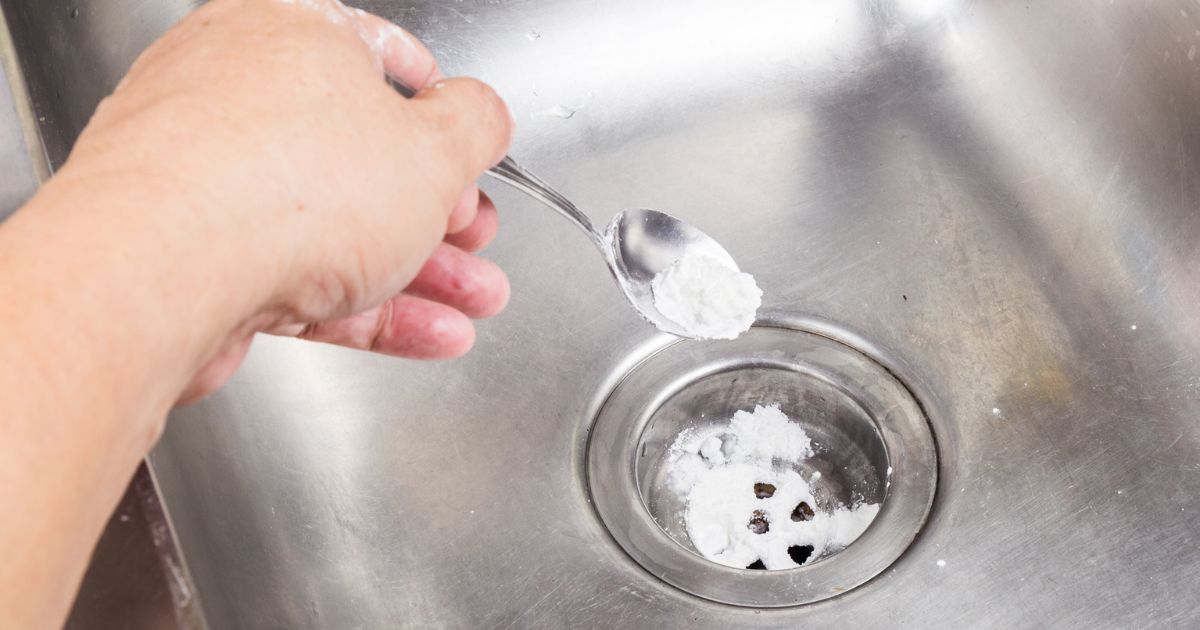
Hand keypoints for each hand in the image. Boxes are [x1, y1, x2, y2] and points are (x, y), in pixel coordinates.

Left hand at [53, 0, 513, 402]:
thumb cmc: (282, 188)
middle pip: (361, 155)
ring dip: (418, 270)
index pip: (378, 54)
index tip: (465, 142)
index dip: (439, 105)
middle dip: (441, 211)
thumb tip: (484, 115)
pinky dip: (364, 305)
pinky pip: (297, 274)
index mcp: (289, 34)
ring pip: (333, 224)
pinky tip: (424, 332)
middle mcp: (236, 94)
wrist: (159, 275)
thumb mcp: (435, 149)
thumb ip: (475, 126)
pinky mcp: (193, 256)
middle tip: (478, 238)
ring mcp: (207, 178)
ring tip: (473, 301)